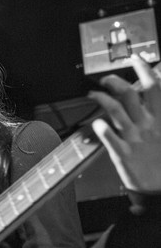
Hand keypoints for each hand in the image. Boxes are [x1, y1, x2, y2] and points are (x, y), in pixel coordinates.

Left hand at [88, 55, 160, 192]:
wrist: (159, 190)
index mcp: (160, 120)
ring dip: (103, 99)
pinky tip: (96, 124)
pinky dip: (103, 130)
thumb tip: (154, 95)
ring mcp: (135, 140)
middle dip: (117, 81)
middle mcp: (147, 126)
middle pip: (132, 94)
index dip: (145, 70)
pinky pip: (111, 139)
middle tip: (106, 77)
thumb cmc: (160, 161)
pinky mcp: (123, 155)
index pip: (154, 88)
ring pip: (117, 111)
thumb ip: (159, 115)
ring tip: (93, 94)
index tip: (137, 58)